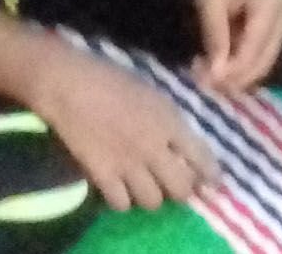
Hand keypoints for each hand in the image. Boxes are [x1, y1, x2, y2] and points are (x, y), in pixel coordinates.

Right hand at [31, 51, 215, 212]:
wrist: (69, 84)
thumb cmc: (111, 78)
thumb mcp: (152, 93)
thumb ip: (170, 120)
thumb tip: (182, 144)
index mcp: (170, 122)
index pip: (201, 157)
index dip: (210, 175)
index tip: (212, 184)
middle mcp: (154, 148)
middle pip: (180, 189)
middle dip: (180, 191)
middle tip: (172, 185)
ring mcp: (128, 164)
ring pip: (152, 202)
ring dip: (151, 196)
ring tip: (144, 187)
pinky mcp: (102, 175)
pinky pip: (121, 204)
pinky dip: (122, 200)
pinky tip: (119, 189)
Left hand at [192, 0, 281, 93]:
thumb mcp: (209, 3)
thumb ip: (215, 38)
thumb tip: (216, 75)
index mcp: (271, 5)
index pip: (253, 50)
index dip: (230, 71)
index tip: (203, 82)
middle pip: (262, 61)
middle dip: (233, 77)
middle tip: (202, 81)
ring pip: (263, 63)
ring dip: (236, 74)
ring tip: (207, 73)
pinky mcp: (280, 28)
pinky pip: (262, 55)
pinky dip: (241, 64)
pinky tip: (220, 63)